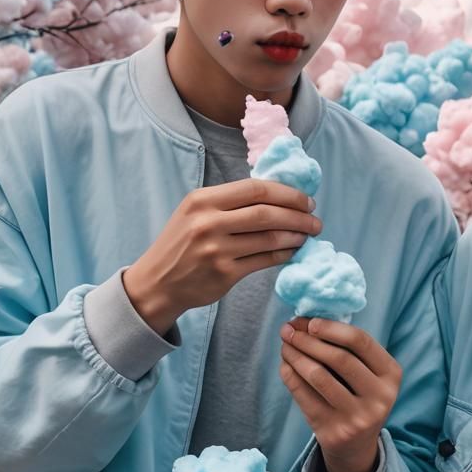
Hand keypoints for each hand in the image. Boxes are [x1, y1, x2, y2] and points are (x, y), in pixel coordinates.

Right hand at [124, 179, 321, 334]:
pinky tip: (292, 251)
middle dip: (298, 214)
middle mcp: (208, 223)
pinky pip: (264, 260)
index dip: (287, 193)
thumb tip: (279, 194)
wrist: (157, 282)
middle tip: (315, 219)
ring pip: (270, 238)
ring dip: (296, 236)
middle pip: (266, 212)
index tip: (306, 200)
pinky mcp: (224, 274)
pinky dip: (284, 254)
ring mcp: (216, 250)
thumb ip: (230, 202)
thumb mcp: (196, 212)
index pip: (255, 188)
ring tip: (308, 235)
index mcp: (202, 200)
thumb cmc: (182, 243)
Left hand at [279, 317, 401, 471]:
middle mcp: (380, 396)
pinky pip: (304, 396)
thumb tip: (306, 321)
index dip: (332, 328)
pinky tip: (285, 364)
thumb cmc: (358, 396)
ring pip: (318, 376)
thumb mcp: (368, 374)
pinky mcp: (333, 430)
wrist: (356, 446)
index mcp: (391, 374)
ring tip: (285, 344)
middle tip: (288, 330)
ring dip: (296, 355)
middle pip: (338, 358)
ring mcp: (357, 417)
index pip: (360, 341)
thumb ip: (349, 349)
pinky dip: (291, 375)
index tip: (310, 322)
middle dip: (308, 340)